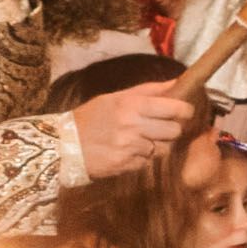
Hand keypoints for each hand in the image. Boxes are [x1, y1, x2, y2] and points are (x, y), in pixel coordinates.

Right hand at [69, 81, 191, 178]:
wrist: (62, 145)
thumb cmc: (90, 117)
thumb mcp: (115, 98)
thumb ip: (149, 90)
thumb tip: (178, 82)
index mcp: (131, 105)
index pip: (176, 109)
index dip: (185, 111)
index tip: (183, 112)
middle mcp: (133, 126)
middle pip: (175, 131)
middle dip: (172, 129)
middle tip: (161, 127)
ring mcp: (129, 148)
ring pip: (164, 149)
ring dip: (158, 145)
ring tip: (142, 140)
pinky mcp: (125, 165)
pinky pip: (148, 162)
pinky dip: (143, 158)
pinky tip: (129, 152)